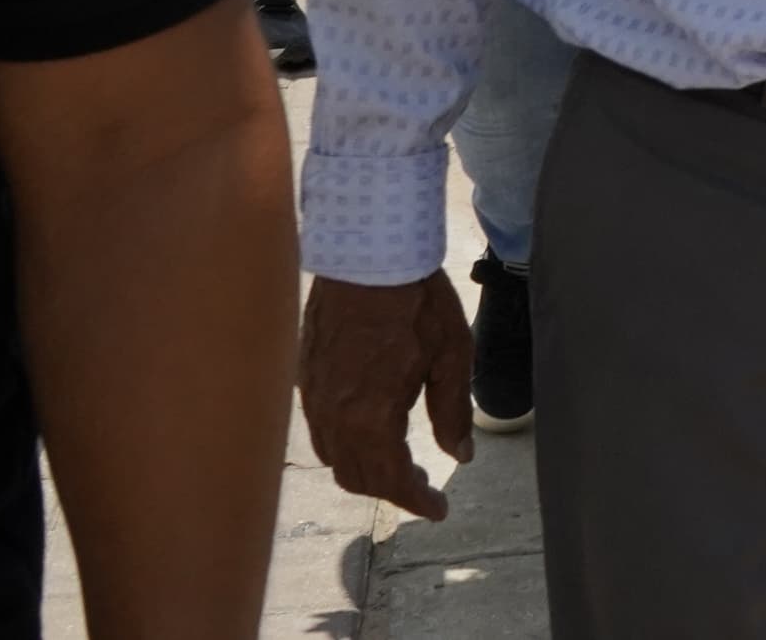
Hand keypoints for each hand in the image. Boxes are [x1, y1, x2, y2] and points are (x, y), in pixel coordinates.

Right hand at [300, 271, 472, 518]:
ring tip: (401, 463)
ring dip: (365, 471)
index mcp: (371, 416)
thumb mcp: (452, 355)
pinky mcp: (305, 380)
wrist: (368, 255)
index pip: (390, 479)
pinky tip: (370, 432)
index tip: (439, 510)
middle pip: (356, 477)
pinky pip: (320, 432)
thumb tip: (460, 455)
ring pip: (333, 459)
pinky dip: (345, 446)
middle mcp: (334, 416)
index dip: (416, 500)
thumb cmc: (417, 301)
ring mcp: (313, 399)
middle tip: (425, 486)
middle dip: (391, 489)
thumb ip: (453, 412)